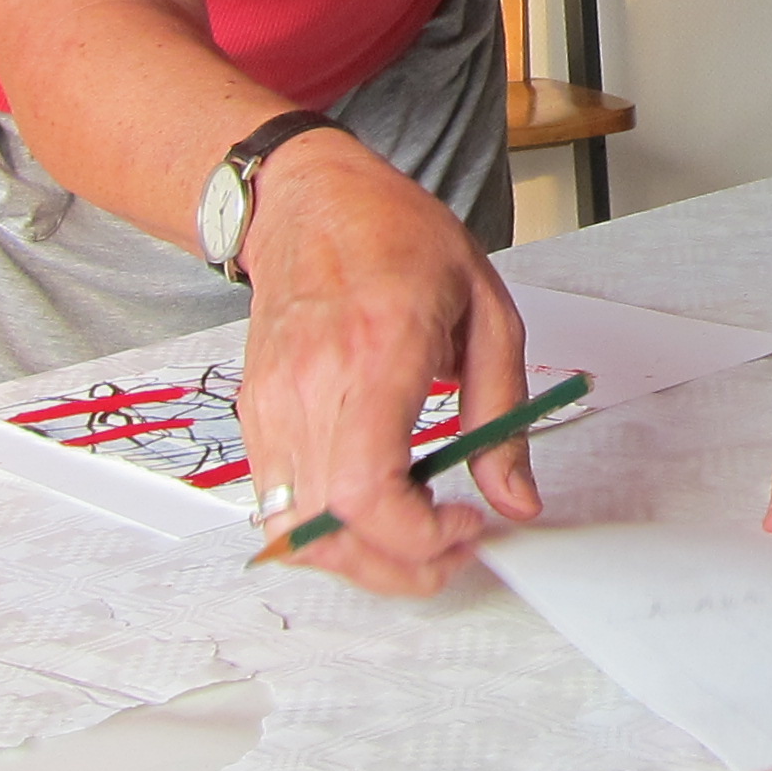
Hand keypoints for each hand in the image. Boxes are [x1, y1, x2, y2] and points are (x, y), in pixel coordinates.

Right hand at [232, 129, 535, 595]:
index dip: (419, 539)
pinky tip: (377, 505)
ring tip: (418, 531)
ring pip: (297, 532)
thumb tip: (516, 499)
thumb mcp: (488, 311)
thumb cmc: (397, 238)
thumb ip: (504, 413)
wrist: (310, 202)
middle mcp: (312, 386)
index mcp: (378, 352)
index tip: (466, 527)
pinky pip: (279, 505)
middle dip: (399, 567)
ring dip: (362, 558)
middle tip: (452, 546)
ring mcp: (272, 404)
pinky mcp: (255, 415)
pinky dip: (328, 529)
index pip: (368, 494)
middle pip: (332, 531)